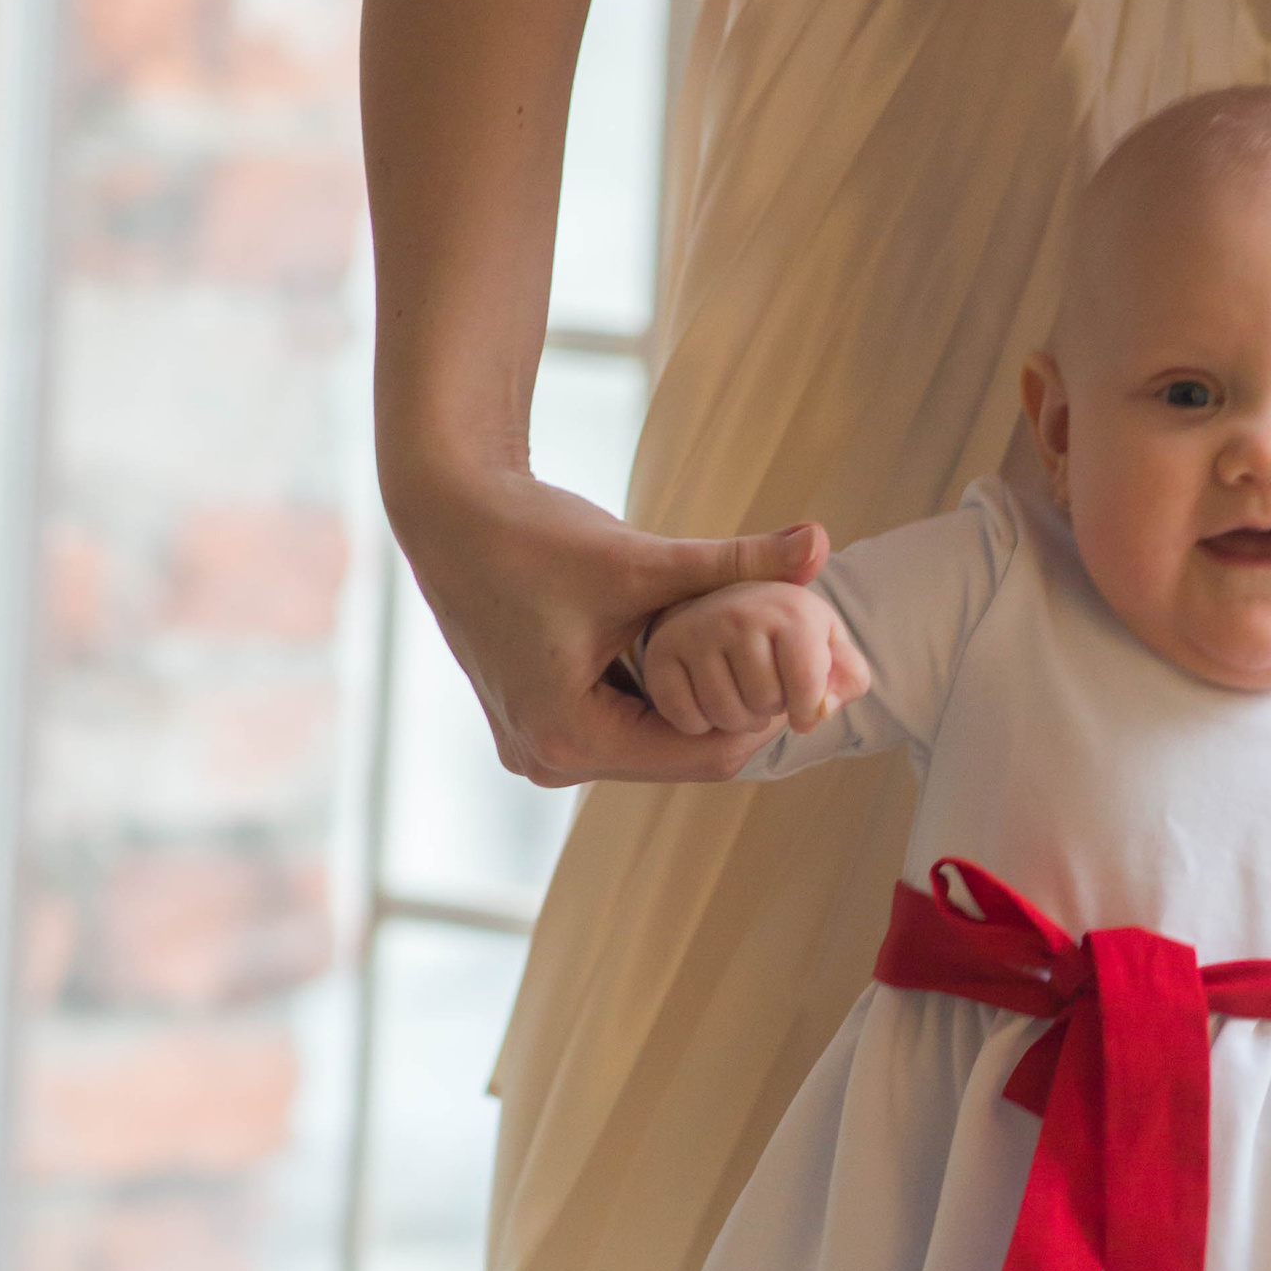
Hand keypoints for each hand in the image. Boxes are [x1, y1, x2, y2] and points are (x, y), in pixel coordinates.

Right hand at [391, 464, 846, 788]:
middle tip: (791, 660)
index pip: (703, 756)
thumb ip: (734, 560)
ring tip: (746, 647)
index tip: (807, 667)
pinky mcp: (538, 722)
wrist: (447, 511)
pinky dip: (659, 690)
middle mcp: (549, 759)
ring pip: (652, 740)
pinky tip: (692, 646)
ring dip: (697, 699)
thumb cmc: (531, 532)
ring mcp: (538, 747)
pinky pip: (620, 723)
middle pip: (679, 755)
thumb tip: (824, 541)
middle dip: (733, 708)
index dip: (764, 713)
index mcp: (570, 740)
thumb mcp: (640, 556)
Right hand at [641, 575, 870, 745]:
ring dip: (738, 720)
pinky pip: (688, 718)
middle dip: (771, 710)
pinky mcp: (660, 653)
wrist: (723, 604)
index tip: (804, 711)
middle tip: (765, 689)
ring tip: (741, 694)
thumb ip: (848, 674)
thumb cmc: (787, 633)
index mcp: (789, 608)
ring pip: (725, 714)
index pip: (807, 686)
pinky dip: (701, 723)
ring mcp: (695, 630)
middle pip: (764, 703)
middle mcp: (738, 612)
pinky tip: (708, 696)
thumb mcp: (828, 642)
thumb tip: (823, 707)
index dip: (809, 711)